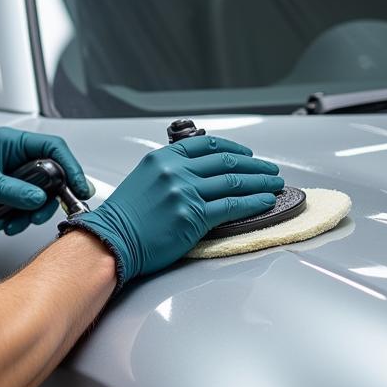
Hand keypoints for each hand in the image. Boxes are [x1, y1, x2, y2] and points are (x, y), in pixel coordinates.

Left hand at [0, 128, 92, 232]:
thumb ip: (10, 190)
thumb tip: (37, 197)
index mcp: (11, 143)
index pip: (53, 148)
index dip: (70, 166)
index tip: (79, 186)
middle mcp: (16, 157)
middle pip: (52, 175)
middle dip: (47, 199)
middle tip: (38, 215)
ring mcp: (14, 176)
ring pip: (40, 195)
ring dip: (29, 214)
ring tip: (11, 223)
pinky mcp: (9, 192)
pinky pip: (27, 206)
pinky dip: (19, 219)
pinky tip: (3, 223)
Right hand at [68, 134, 282, 287]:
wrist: (111, 241)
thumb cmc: (124, 218)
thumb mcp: (145, 180)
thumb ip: (171, 172)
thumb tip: (200, 175)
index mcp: (163, 158)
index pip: (208, 145)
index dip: (234, 149)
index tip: (248, 155)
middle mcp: (175, 171)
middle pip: (227, 162)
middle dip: (255, 166)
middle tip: (270, 170)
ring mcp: (185, 192)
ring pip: (234, 182)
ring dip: (260, 182)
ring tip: (275, 184)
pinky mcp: (193, 216)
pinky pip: (232, 206)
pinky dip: (254, 202)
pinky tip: (266, 201)